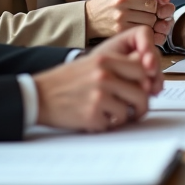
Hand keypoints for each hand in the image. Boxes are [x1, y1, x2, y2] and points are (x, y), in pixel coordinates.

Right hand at [33, 26, 163, 131]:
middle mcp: (104, 75)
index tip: (145, 90)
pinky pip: (111, 124)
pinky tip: (94, 119)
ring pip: (128, 112)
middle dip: (141, 105)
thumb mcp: (91, 64)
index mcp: (106, 59)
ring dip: (122, 118)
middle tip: (136, 111)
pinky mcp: (91, 115)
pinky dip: (106, 125)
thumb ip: (116, 68)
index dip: (146, 81)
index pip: (141, 68)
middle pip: (141, 93)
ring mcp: (98, 96)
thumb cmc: (66, 81)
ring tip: (110, 116)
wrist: (39, 95)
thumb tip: (145, 79)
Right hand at [86, 0, 174, 43]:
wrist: (90, 18)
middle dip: (154, 9)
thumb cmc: (111, 1)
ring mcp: (120, 16)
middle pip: (152, 5)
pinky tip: (140, 26)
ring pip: (151, 19)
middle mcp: (120, 0)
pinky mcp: (120, 30)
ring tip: (143, 18)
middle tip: (148, 11)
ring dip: (152, 21)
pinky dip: (146, 30)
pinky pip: (144, 30)